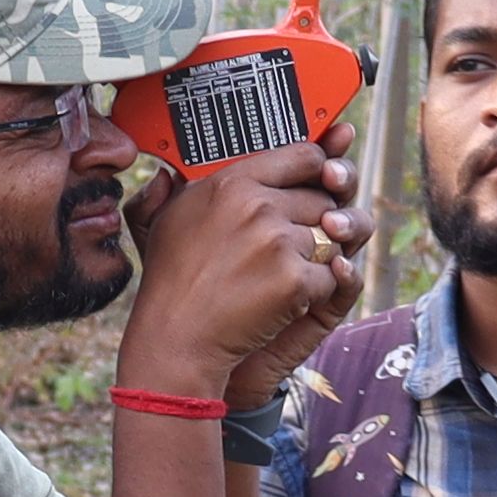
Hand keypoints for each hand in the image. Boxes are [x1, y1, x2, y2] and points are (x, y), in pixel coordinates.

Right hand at [121, 126, 364, 404]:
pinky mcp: (295, 280)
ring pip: (332, 240)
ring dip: (315, 261)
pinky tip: (284, 302)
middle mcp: (258, 205)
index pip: (305, 156)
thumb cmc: (170, 281)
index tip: (317, 185)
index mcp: (233, 182)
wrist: (177, 340)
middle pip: (323, 201)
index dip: (318, 172)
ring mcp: (278, 242)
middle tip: (283, 251)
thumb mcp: (163, 222)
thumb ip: (174, 188)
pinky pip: (333, 277)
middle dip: (313, 225)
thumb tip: (168, 172)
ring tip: (279, 278)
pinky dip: (315, 293)